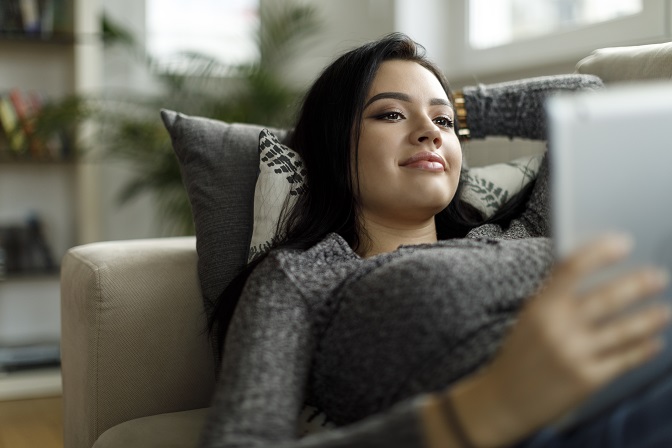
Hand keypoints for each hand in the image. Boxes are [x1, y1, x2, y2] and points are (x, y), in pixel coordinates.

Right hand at [451, 234, 669, 446]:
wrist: (505, 399)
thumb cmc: (519, 354)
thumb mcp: (529, 318)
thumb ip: (555, 298)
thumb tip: (593, 273)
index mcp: (540, 307)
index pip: (571, 269)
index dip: (599, 253)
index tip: (622, 242)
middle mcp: (558, 328)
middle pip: (606, 298)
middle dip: (637, 285)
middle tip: (657, 276)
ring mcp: (575, 354)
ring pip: (623, 330)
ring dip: (649, 318)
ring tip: (664, 311)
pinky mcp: (588, 379)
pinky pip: (624, 360)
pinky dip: (643, 349)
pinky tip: (654, 343)